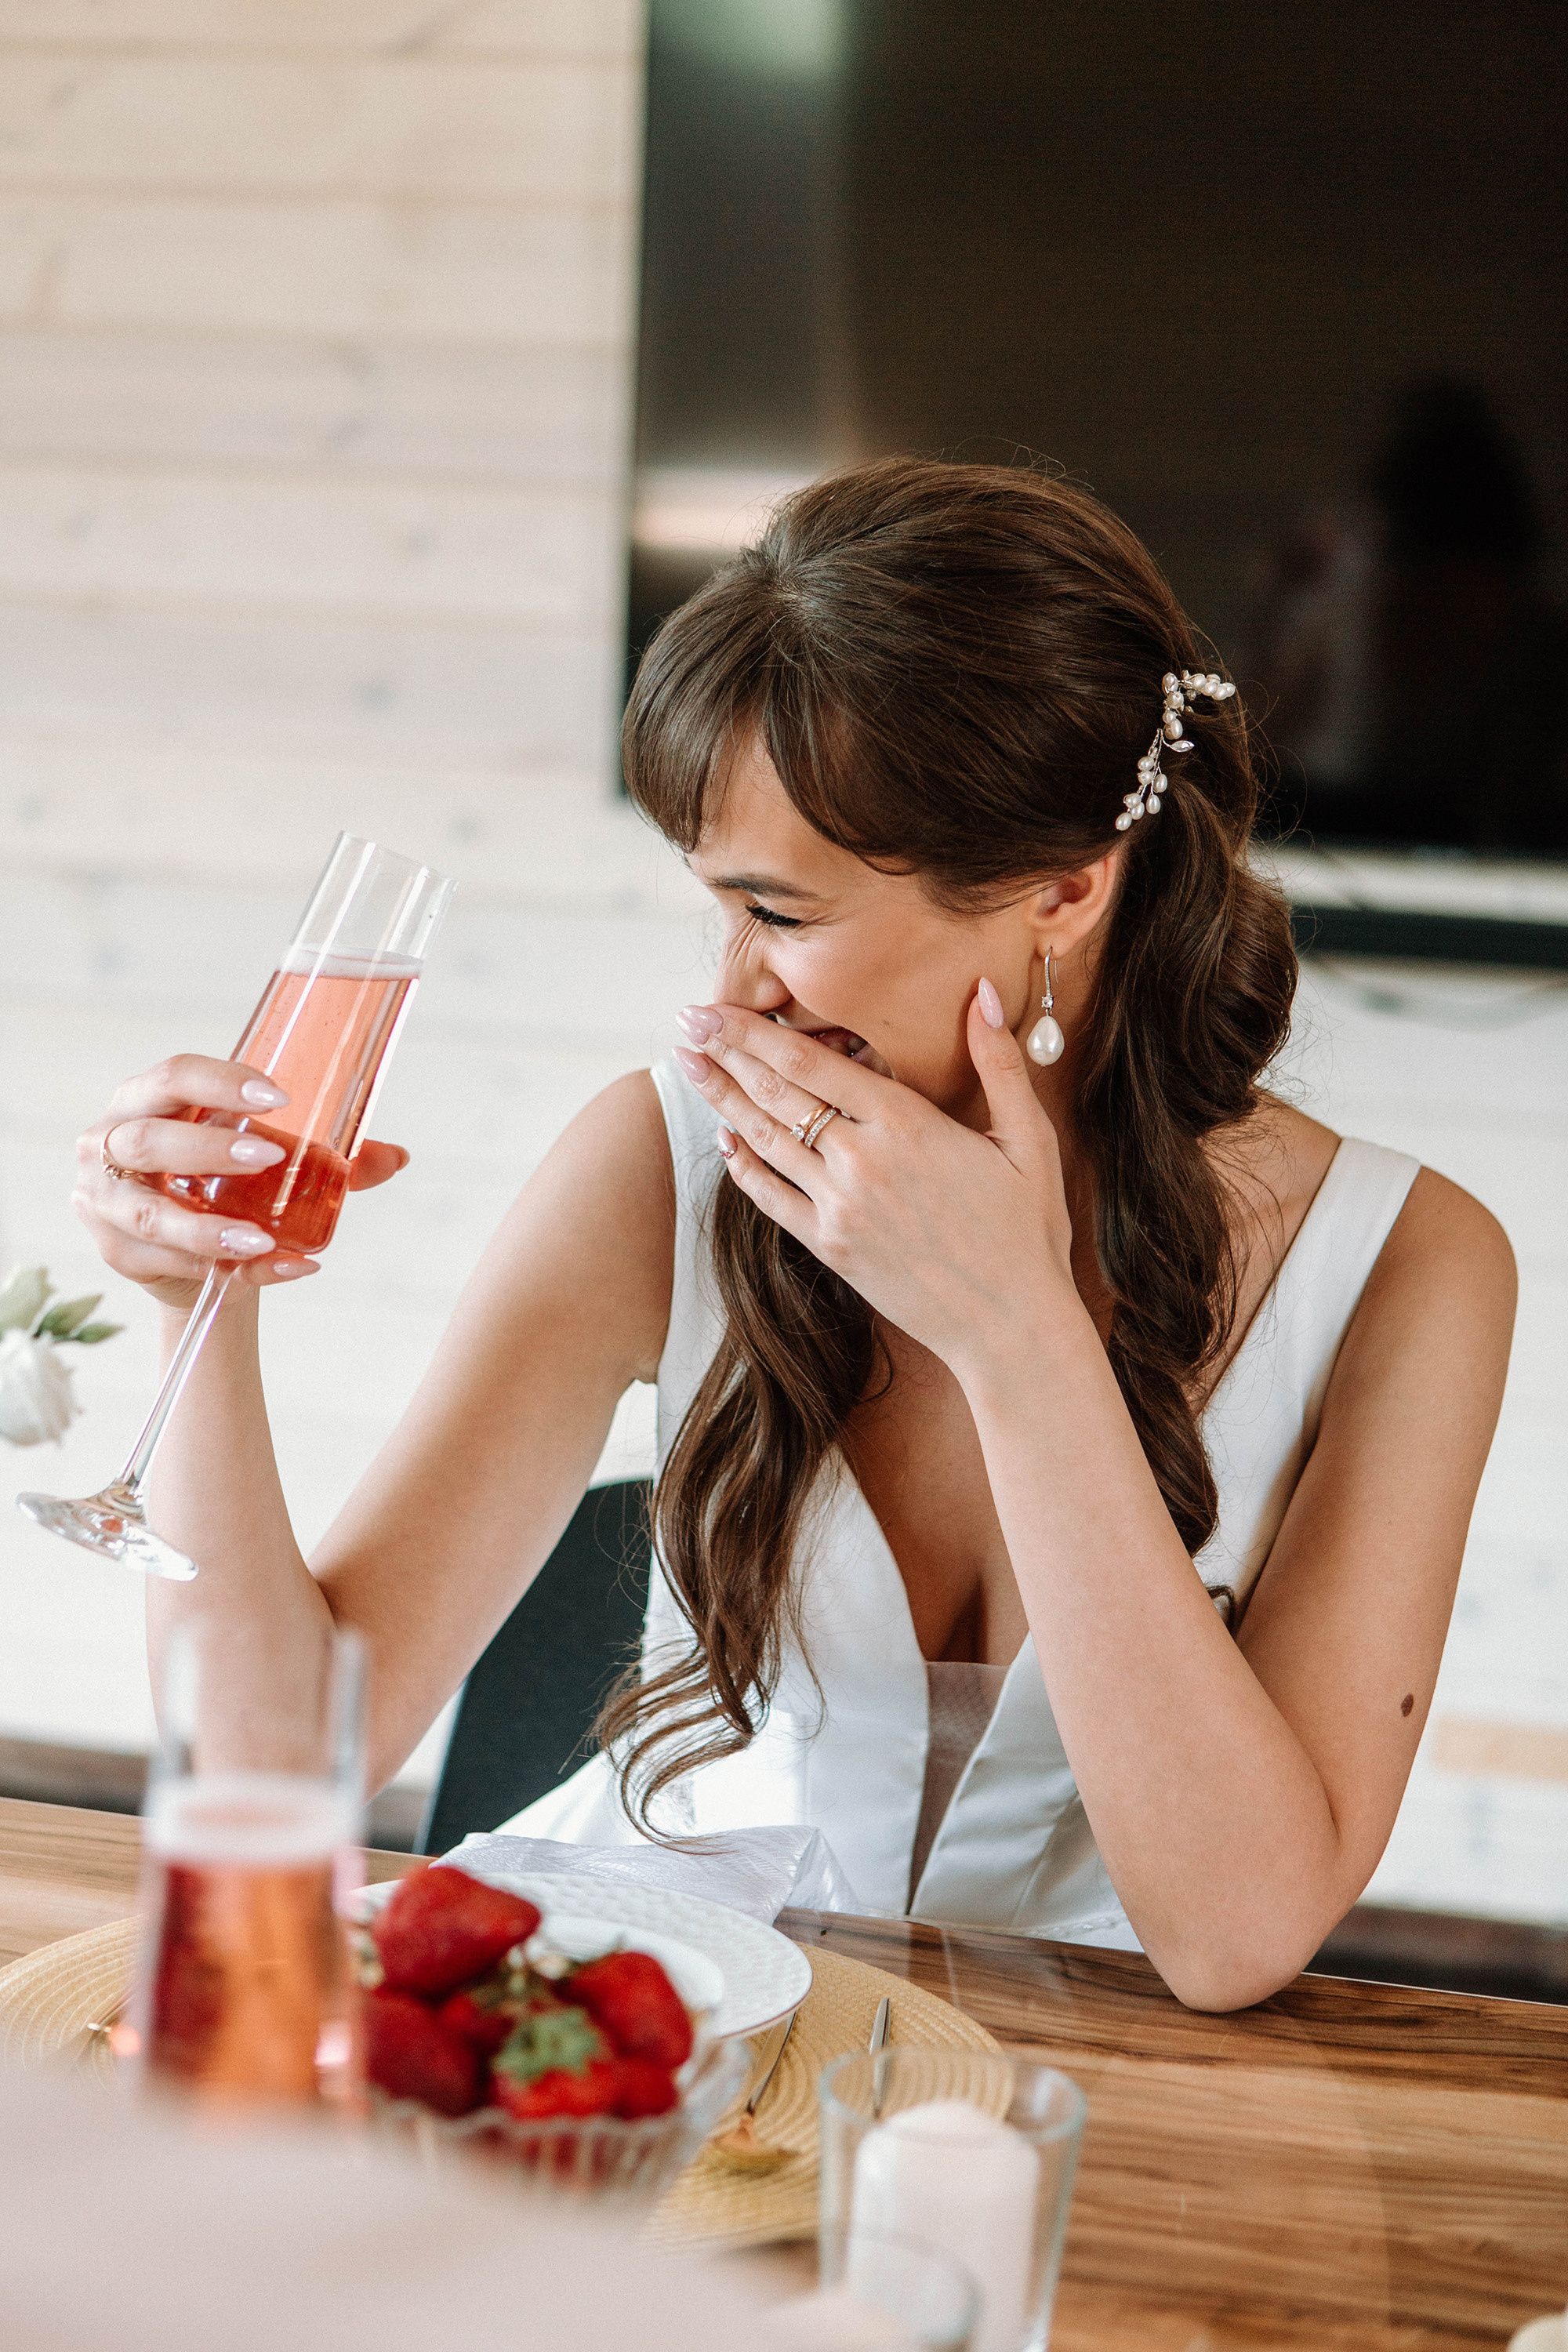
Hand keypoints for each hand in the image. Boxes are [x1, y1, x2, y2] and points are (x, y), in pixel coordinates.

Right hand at [74, 1054, 408, 1312]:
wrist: (197, 1254)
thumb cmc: (225, 1185)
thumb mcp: (270, 1161)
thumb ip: (329, 1158)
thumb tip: (397, 1158)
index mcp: (145, 1100)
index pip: (172, 1077)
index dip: (219, 1081)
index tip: (278, 1096)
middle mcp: (109, 1144)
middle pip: (147, 1140)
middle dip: (208, 1147)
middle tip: (270, 1156)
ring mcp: (105, 1203)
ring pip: (150, 1213)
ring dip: (208, 1227)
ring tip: (262, 1237)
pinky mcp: (120, 1253)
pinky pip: (171, 1262)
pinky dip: (228, 1266)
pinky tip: (273, 1265)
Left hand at [672, 985, 1082, 1378]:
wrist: (1011, 1326)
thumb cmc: (1029, 1232)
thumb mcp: (1030, 1139)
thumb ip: (999, 1062)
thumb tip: (985, 992)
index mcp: (907, 1124)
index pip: (813, 1062)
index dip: (757, 1032)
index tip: (718, 1007)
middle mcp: (862, 1162)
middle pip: (778, 1093)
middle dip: (727, 1053)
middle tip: (687, 1021)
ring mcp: (840, 1208)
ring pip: (766, 1140)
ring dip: (722, 1099)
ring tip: (688, 1065)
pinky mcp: (831, 1248)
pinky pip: (772, 1199)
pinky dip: (743, 1166)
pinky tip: (724, 1139)